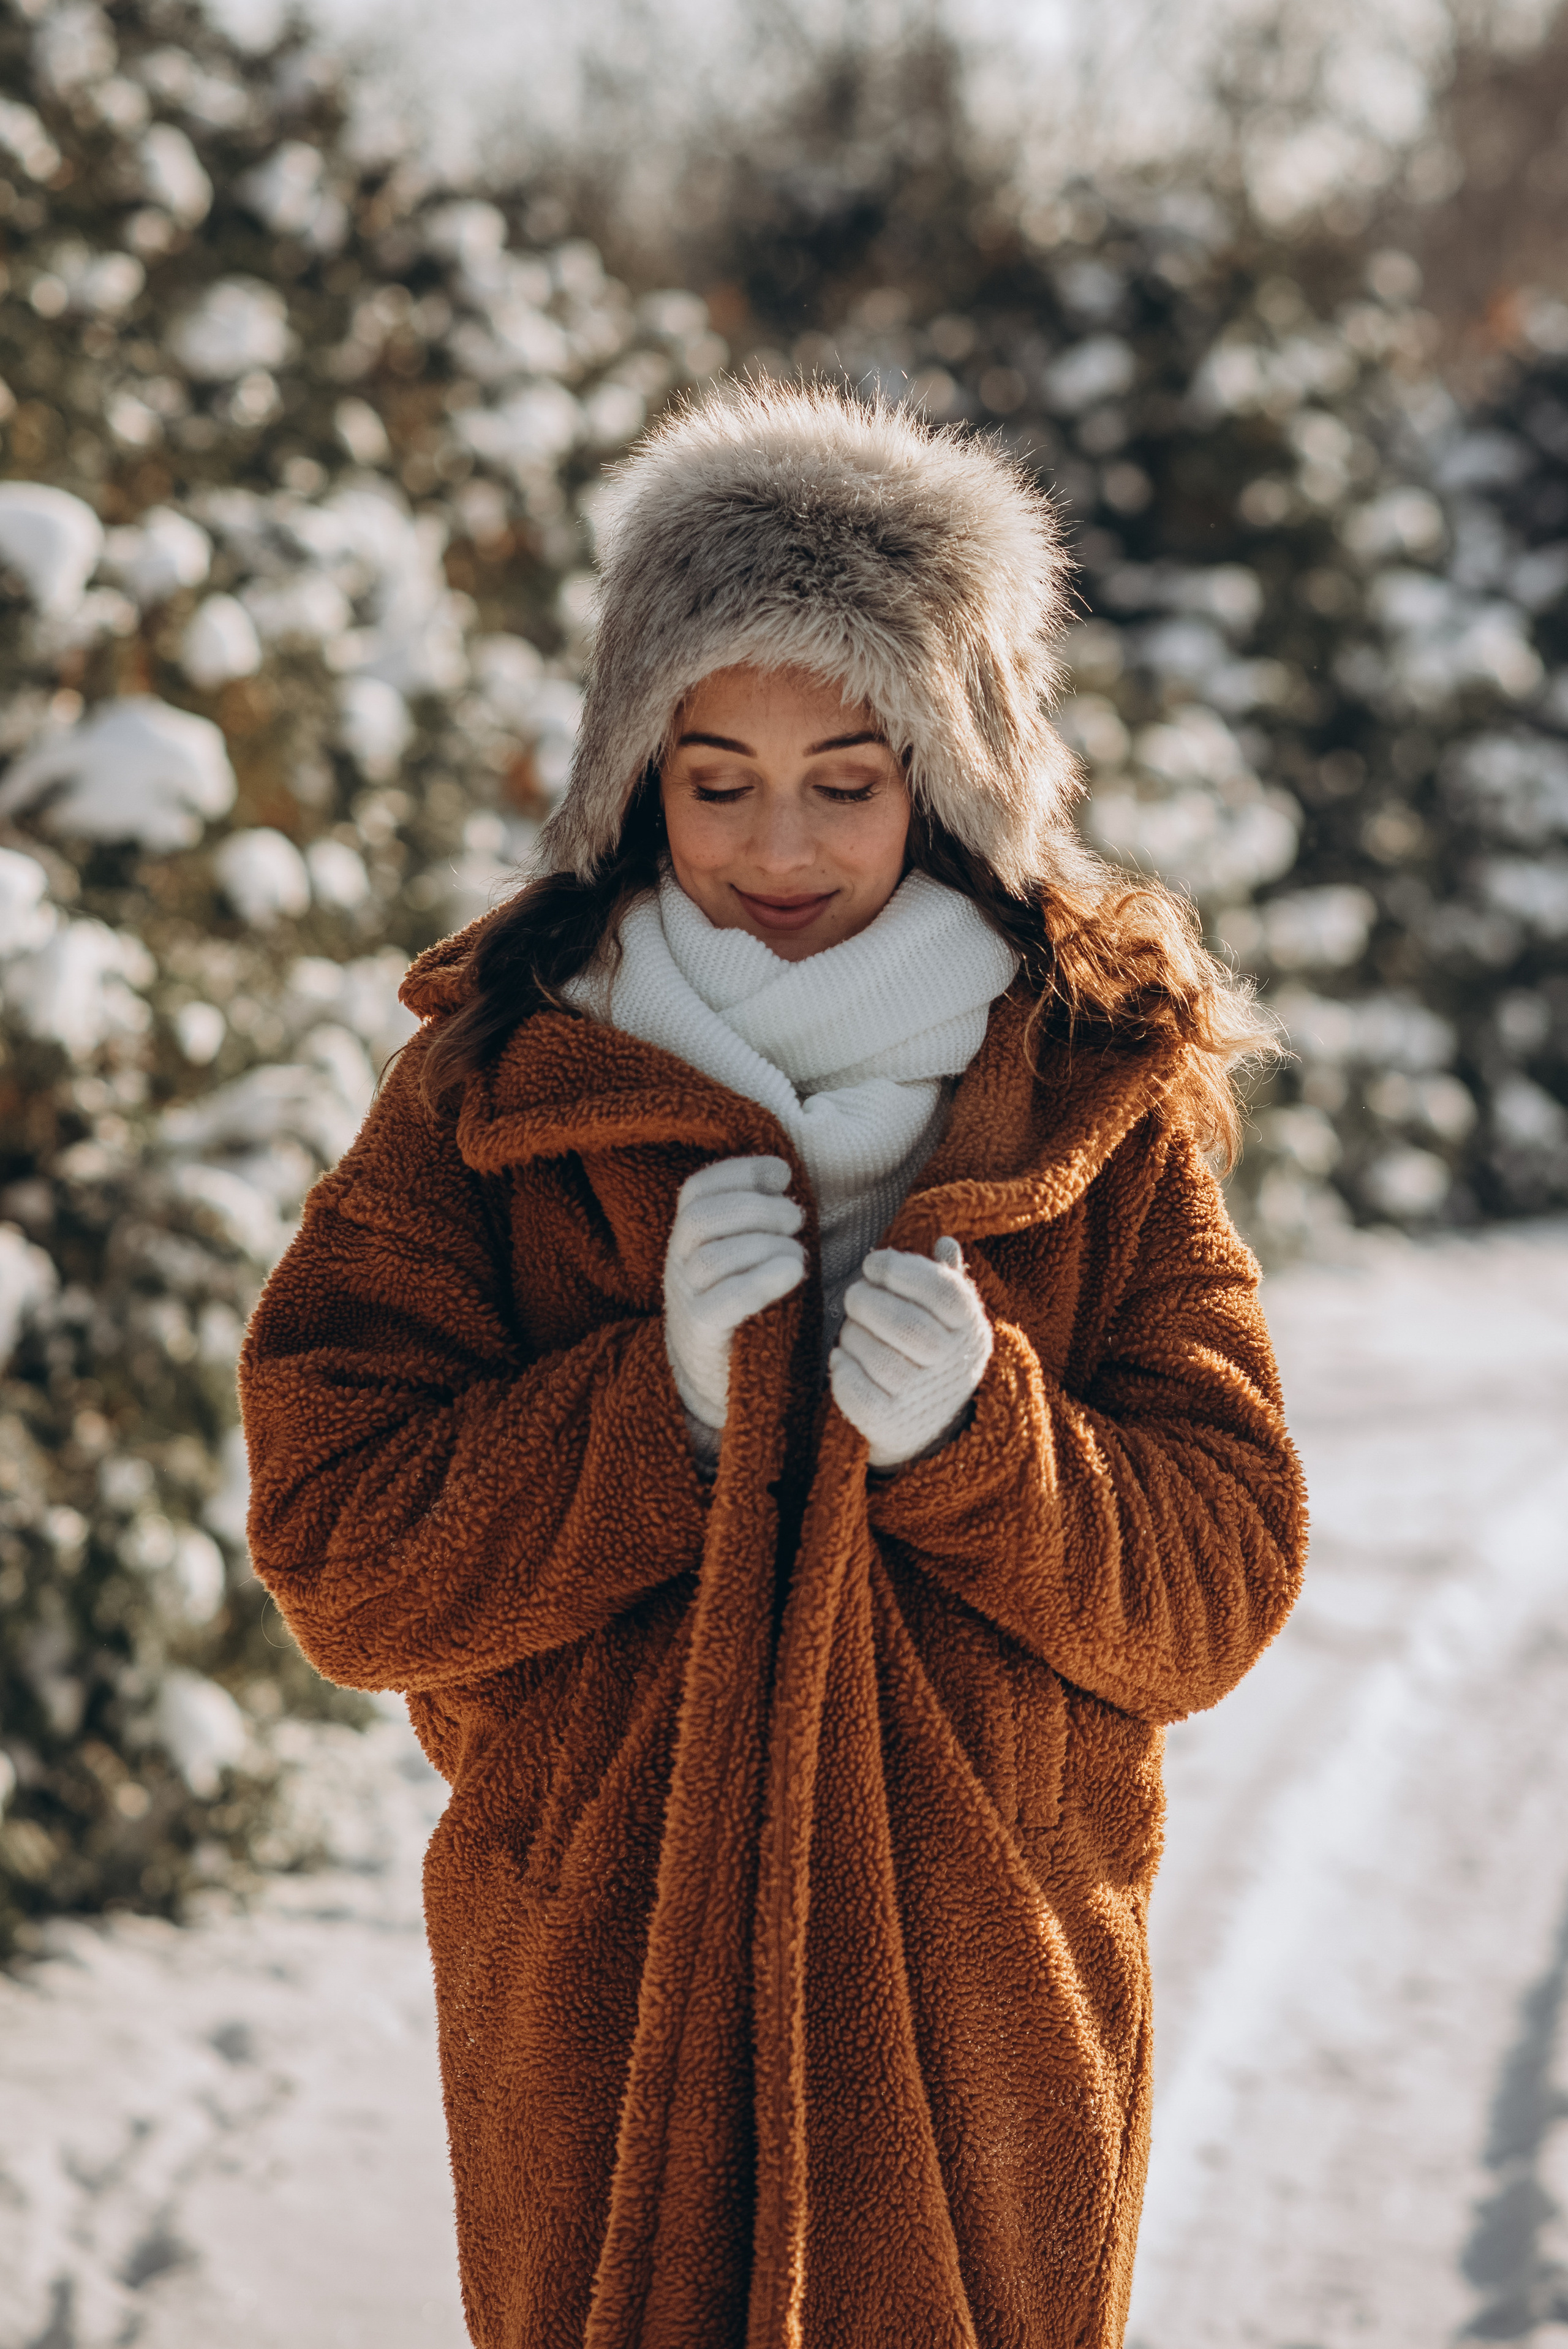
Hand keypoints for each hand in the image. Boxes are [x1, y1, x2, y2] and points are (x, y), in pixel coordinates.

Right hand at [663, 1156, 804, 1434]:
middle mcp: (678, 1263)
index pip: (697, 1190)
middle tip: (797, 1219)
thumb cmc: (743, 1305)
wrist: (716, 1376)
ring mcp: (685, 1299)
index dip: (739, 1172)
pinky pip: (723, 1302)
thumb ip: (755, 1217)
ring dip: (763, 1246)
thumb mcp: (742, 1254)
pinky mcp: (701, 1333)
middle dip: (756, 1208)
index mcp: (688, 1237)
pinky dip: (761, 1281)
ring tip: (798, 1254)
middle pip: (702, 1218)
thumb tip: (781, 1173)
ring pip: (712, 1259)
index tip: (781, 1174)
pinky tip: (793, 1272)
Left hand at [829, 1237, 991, 1470]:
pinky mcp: (890, 1424)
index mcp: (969, 1328)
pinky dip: (841, 1369)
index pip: (943, 1291)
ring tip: (852, 1331)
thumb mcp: (949, 1317)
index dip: (900, 1270)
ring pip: (876, 1357)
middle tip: (854, 1296)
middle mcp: (953, 1365)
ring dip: (852, 1335)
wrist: (927, 1426)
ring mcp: (922, 1398)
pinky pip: (855, 1391)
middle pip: (905, 1325)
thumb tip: (946, 1243)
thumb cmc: (931, 1354)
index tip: (873, 1264)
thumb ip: (946, 1279)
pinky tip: (842, 1359)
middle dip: (866, 1301)